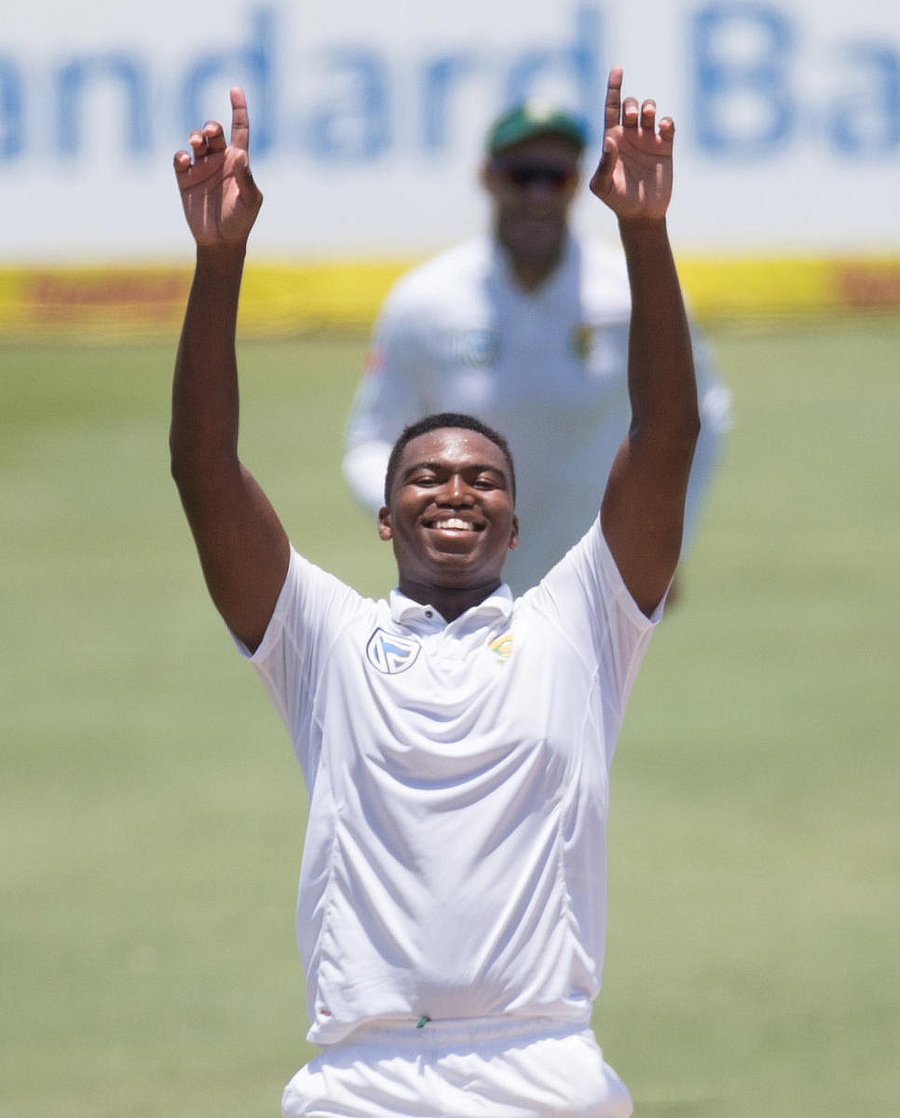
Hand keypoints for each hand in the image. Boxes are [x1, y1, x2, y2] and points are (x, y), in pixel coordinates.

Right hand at [173, 87, 262, 246]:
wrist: (221, 242)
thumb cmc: (240, 221)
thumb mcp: (249, 200)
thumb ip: (245, 178)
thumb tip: (240, 155)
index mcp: (238, 161)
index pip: (239, 129)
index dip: (238, 109)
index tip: (234, 89)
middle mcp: (219, 160)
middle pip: (214, 132)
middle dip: (210, 127)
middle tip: (209, 134)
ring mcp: (201, 168)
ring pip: (195, 141)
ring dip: (195, 137)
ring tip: (196, 144)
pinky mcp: (185, 179)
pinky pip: (180, 159)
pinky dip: (180, 156)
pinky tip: (185, 160)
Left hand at [589, 67, 673, 221]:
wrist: (641, 214)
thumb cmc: (617, 201)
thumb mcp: (603, 186)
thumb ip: (604, 164)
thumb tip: (609, 141)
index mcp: (613, 140)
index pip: (612, 108)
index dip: (614, 88)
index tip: (617, 69)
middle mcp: (630, 136)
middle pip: (630, 106)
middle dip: (631, 104)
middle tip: (632, 116)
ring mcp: (648, 140)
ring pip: (649, 111)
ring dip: (649, 107)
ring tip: (649, 117)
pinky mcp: (665, 148)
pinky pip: (668, 126)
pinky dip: (668, 122)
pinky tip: (665, 128)